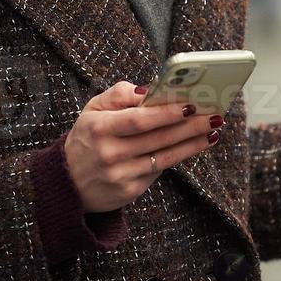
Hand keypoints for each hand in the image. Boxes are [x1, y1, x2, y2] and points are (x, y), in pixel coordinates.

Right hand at [63, 81, 222, 212]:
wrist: (67, 183)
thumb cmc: (86, 138)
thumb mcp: (92, 110)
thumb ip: (118, 94)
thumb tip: (150, 89)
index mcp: (98, 128)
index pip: (139, 119)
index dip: (166, 112)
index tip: (191, 103)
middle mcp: (109, 153)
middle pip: (157, 138)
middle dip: (189, 126)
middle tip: (213, 115)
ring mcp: (120, 175)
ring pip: (164, 156)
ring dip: (192, 143)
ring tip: (212, 130)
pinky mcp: (129, 191)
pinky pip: (158, 170)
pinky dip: (178, 156)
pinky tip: (194, 145)